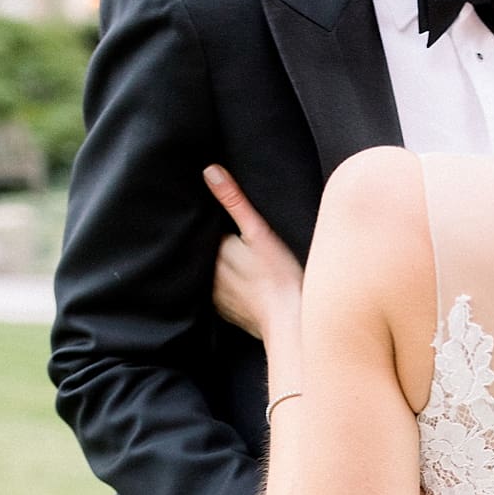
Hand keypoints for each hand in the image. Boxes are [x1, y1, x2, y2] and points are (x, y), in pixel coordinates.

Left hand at [203, 164, 302, 341]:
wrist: (291, 323)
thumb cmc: (280, 276)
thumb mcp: (259, 232)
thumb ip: (234, 201)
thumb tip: (210, 171)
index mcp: (213, 252)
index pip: (202, 230)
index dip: (209, 220)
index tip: (217, 215)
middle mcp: (207, 275)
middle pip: (204, 251)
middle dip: (211, 243)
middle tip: (229, 237)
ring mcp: (215, 297)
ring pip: (208, 273)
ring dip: (216, 266)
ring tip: (235, 260)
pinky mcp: (226, 312)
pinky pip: (218, 295)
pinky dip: (225, 287)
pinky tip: (239, 285)